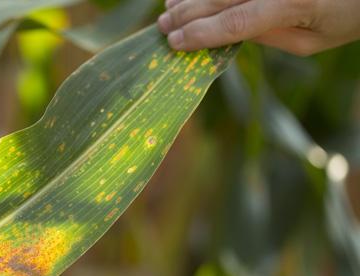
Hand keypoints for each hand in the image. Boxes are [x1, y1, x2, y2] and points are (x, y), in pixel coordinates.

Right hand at [157, 0, 359, 55]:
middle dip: (186, 14)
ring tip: (169, 8)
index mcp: (291, 3)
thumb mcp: (312, 41)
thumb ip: (271, 38)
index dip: (200, 35)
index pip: (235, 22)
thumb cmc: (348, 15)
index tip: (174, 43)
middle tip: (162, 27)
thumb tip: (231, 35)